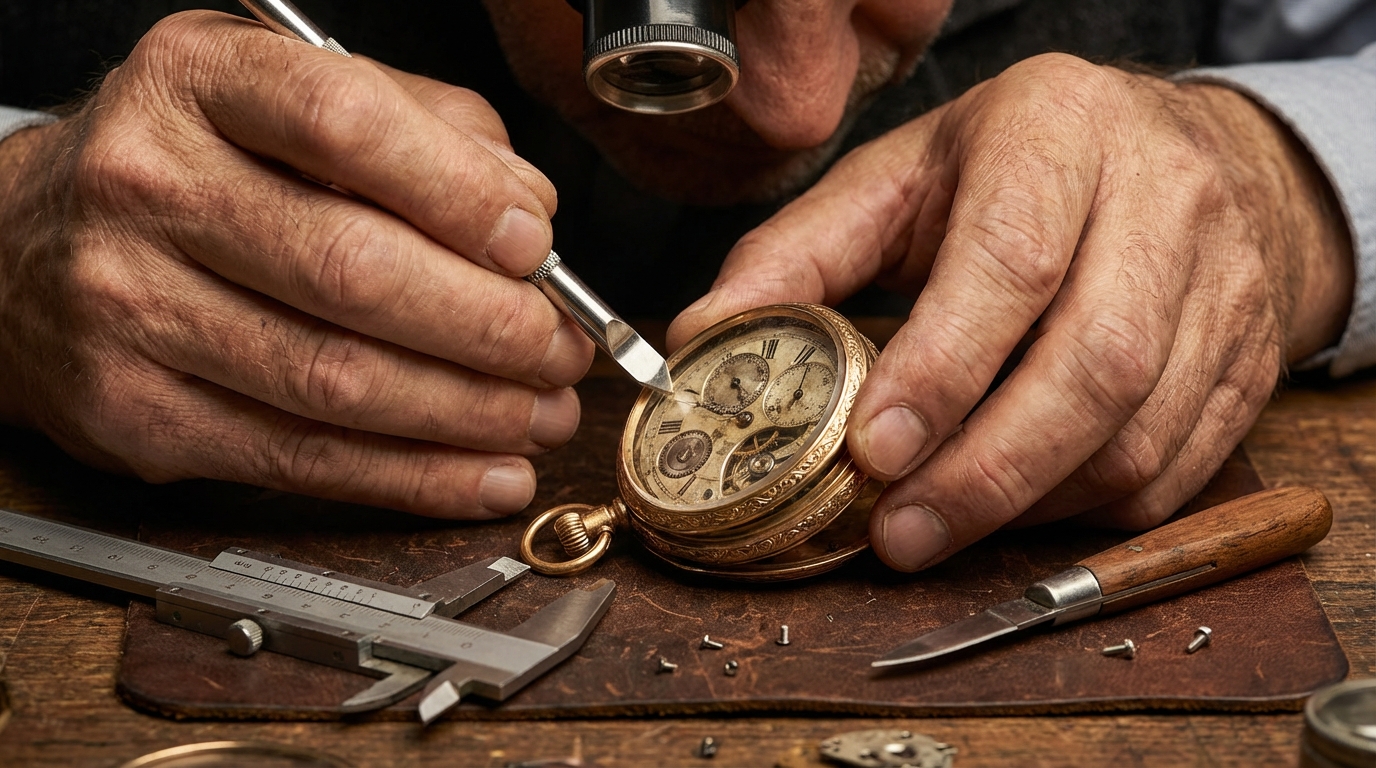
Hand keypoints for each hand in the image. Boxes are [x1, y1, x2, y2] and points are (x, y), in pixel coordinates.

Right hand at [0, 11, 592, 517]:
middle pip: (351, 269)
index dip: (459, 193)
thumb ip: (422, 128)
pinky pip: (301, 460)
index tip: (537, 245)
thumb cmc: (190, 166)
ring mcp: (129, 306)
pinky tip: (483, 473)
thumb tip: (529, 209)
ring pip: (336, 380)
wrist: (24, 247)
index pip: (344, 125)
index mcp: (199, 82)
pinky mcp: (135, 412)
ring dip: (468, 413)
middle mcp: (148, 186)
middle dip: (490, 326)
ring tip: (541, 415)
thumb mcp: (288, 98)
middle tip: (561, 350)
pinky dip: (413, 477)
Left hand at [668, 53, 1353, 569]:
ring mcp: (1224, 282)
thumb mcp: (899, 180)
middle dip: (987, 469)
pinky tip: (1017, 509)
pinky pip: (1179, 468)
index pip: (1012, 259)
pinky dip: (1088, 512)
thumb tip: (702, 340)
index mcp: (1059, 129)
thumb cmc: (1020, 168)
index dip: (943, 368)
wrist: (1182, 159)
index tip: (872, 450)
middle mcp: (1164, 197)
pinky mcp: (1249, 359)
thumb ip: (797, 254)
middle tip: (900, 532)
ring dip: (1031, 504)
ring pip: (1142, 431)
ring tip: (940, 528)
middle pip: (1096, 361)